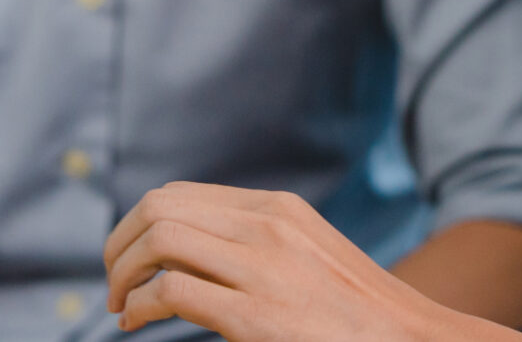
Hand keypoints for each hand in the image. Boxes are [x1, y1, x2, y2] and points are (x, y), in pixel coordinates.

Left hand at [105, 184, 519, 341]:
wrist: (408, 339)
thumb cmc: (352, 312)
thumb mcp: (305, 254)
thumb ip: (257, 242)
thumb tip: (188, 250)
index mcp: (276, 208)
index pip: (178, 194)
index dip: (136, 226)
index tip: (127, 261)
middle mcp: (267, 226)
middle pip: (159, 207)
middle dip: (119, 244)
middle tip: (112, 282)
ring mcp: (263, 268)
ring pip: (160, 240)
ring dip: (122, 273)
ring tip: (120, 305)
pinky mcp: (256, 317)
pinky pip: (171, 292)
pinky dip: (139, 307)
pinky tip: (136, 325)